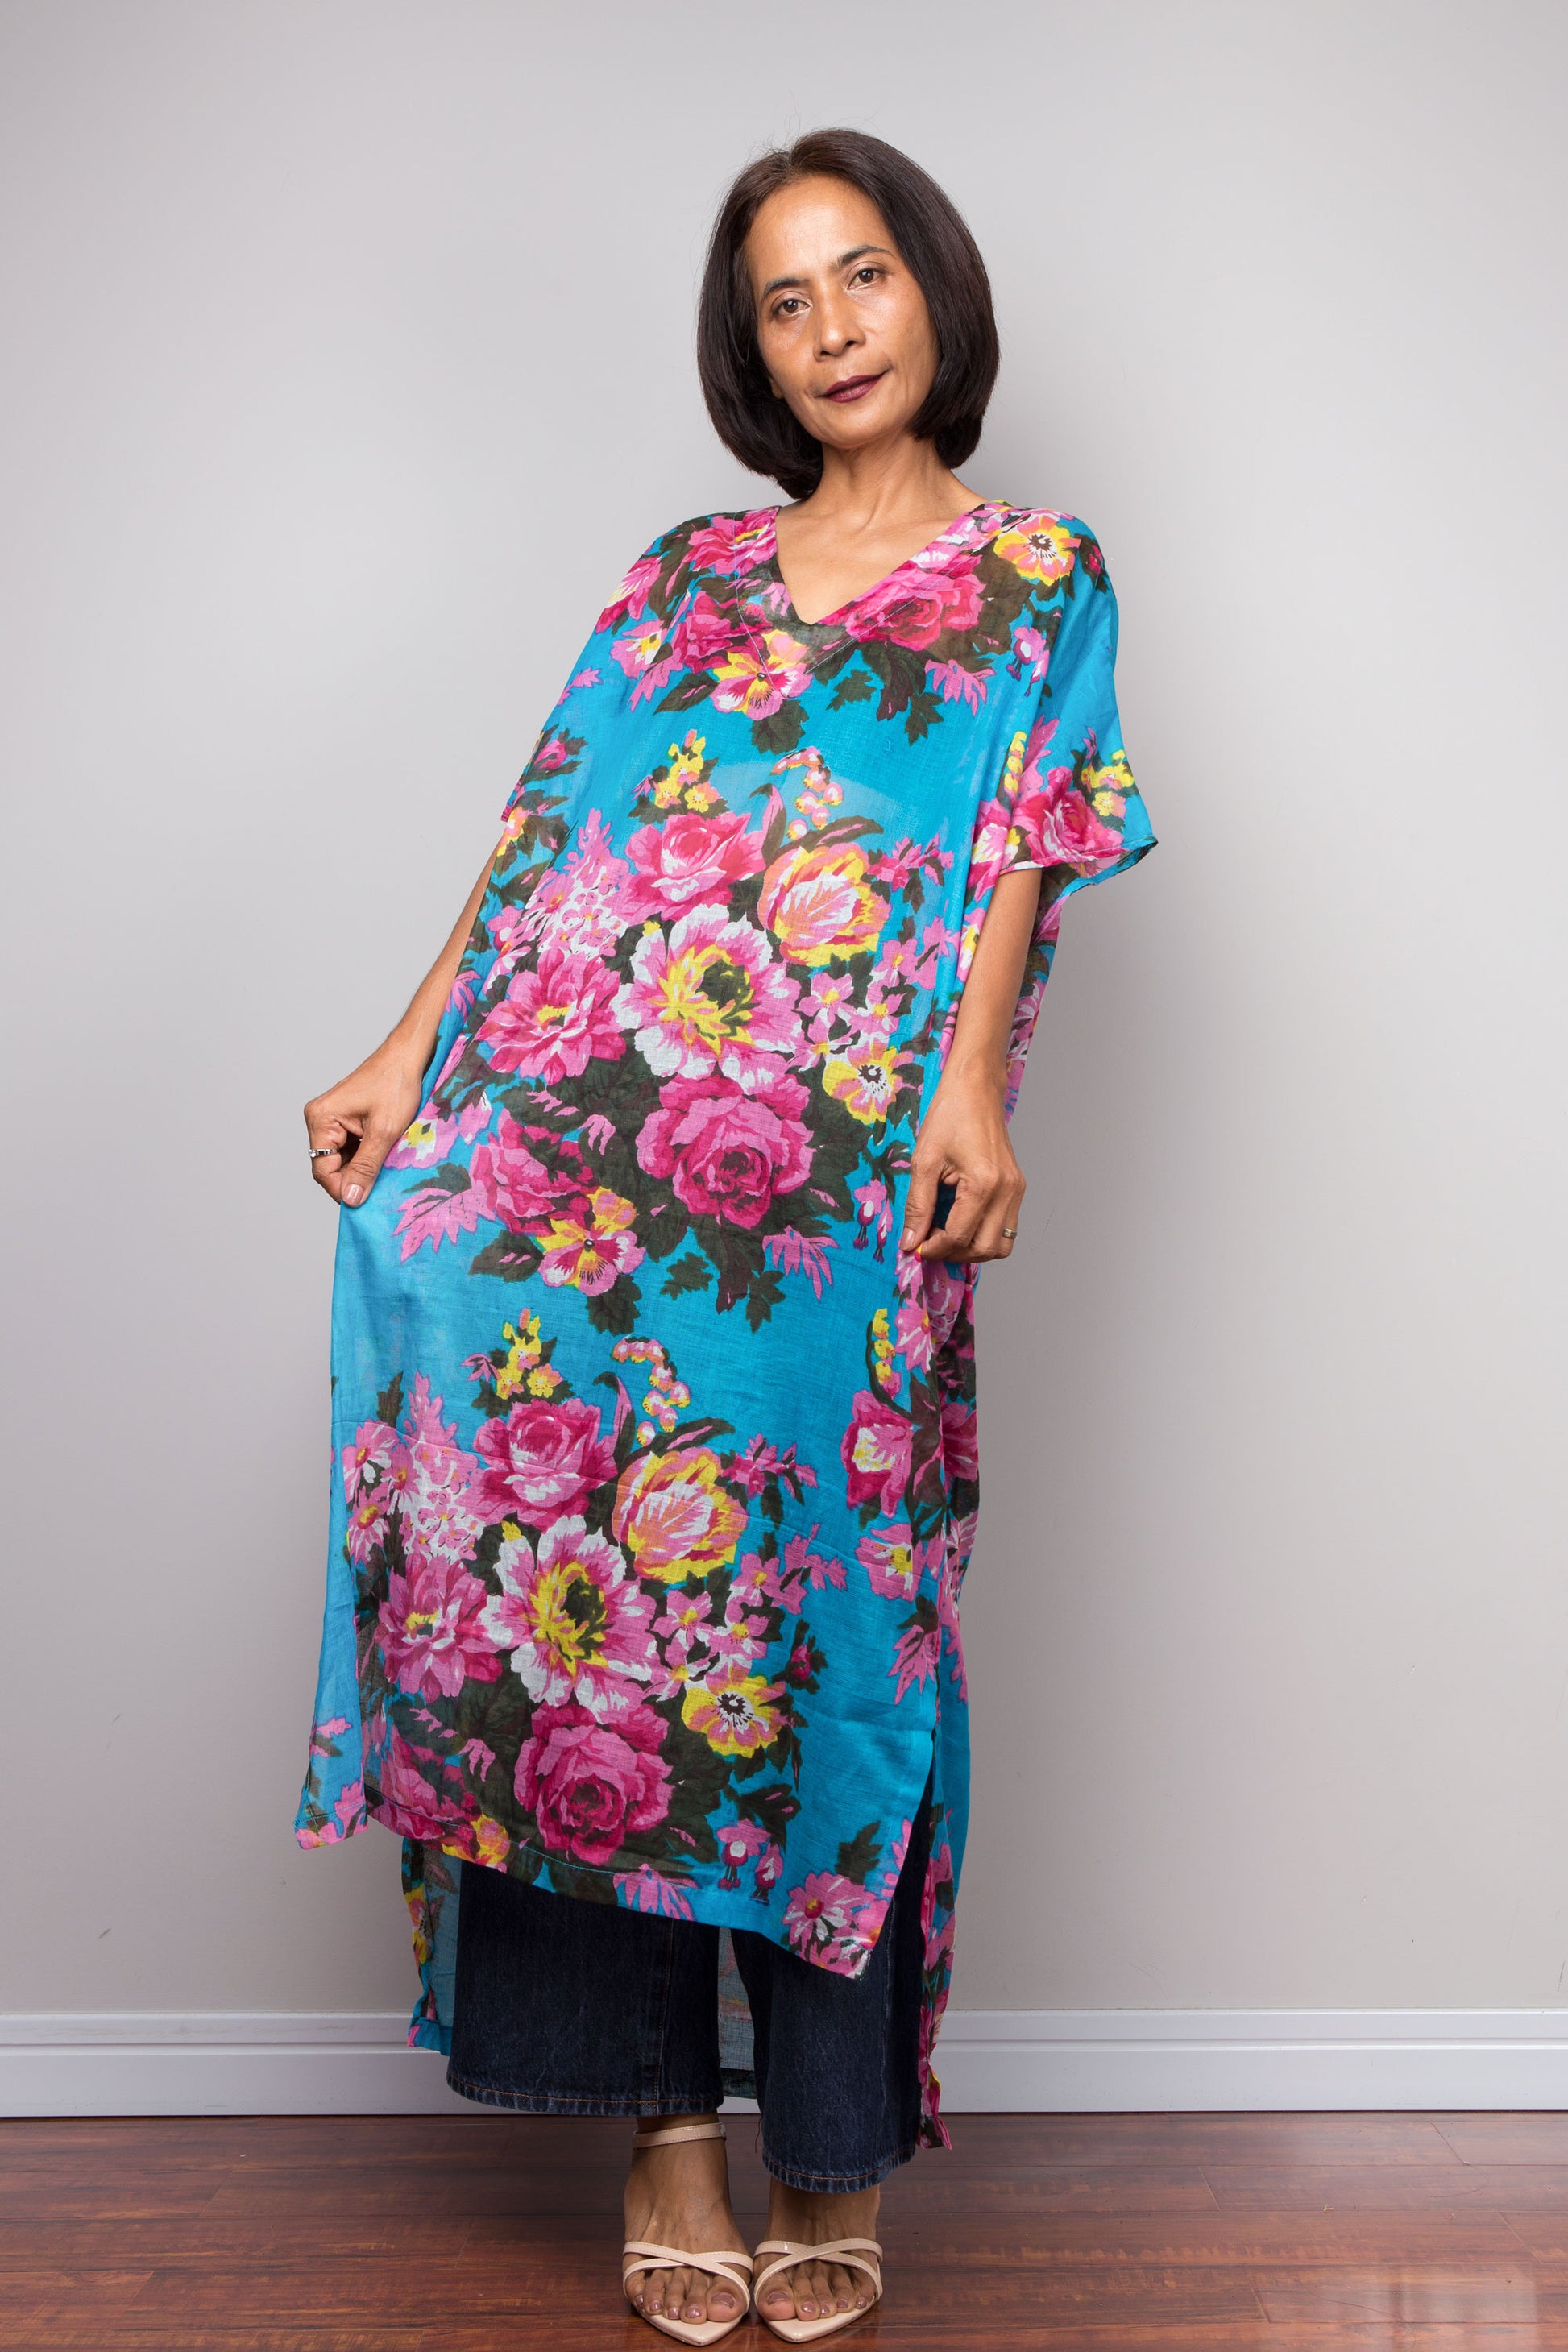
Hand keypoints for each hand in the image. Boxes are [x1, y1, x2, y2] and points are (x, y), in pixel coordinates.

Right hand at [304, 1041, 427, 1207]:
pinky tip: (384, 1157)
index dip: (342, 1189)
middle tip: (379, 1188)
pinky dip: (367, 1157)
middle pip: (330, 1166)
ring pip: (343, 1159)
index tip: (364, 1203)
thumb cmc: (396, 1085)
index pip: (322, 1169)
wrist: (408, 1056)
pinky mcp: (346, 1120)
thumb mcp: (384, 1132)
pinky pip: (351, 1148)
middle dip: (354, 1179)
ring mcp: (332, 1119)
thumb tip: (350, 1199)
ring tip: (386, 1168)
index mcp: (321, 1119)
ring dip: (362, 1168)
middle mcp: (320, 1119)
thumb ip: (366, 1167)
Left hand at [902, 1061, 1023, 1262]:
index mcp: (984, 1183)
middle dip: (954, 1254)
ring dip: (972, 1250)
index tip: (915, 1247)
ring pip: (1001, 1245)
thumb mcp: (924, 1161)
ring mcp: (1016, 1190)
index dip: (934, 1248)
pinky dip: (983, 1234)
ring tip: (945, 1236)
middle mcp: (1007, 1191)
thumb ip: (917, 1206)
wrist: (975, 1089)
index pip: (959, 1237)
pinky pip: (1005, 1227)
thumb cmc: (949, 1116)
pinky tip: (960, 1222)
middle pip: (985, 1249)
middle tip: (929, 1243)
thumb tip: (911, 1242)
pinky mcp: (1017, 1188)